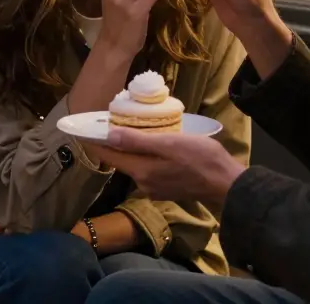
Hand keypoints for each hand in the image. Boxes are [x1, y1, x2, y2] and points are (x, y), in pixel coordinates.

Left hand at [97, 128, 245, 207]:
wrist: (227, 184)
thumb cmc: (200, 159)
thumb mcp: (169, 143)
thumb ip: (138, 141)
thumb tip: (108, 135)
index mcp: (141, 171)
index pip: (109, 155)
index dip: (95, 140)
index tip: (82, 128)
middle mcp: (143, 183)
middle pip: (122, 159)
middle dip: (114, 142)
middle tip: (111, 120)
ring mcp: (155, 188)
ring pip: (136, 163)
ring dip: (132, 148)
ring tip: (134, 128)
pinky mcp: (166, 188)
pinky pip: (149, 168)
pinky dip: (147, 156)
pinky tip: (155, 144)